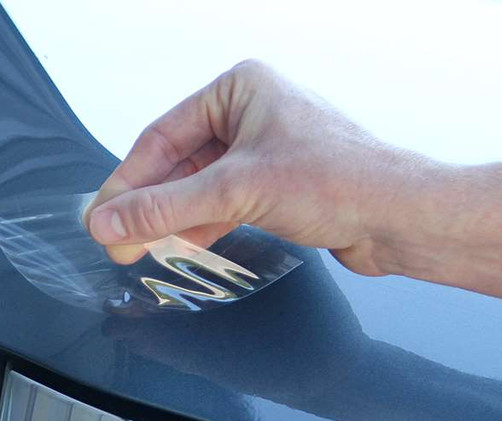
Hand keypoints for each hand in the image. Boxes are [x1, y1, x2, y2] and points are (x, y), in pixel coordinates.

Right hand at [83, 59, 425, 274]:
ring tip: (139, 249)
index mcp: (240, 89)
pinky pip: (223, 205)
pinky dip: (200, 226)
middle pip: (178, 164)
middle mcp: (252, 114)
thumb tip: (110, 220)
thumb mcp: (236, 191)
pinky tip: (179, 246)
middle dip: (147, 205)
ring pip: (199, 188)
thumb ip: (165, 209)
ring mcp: (266, 152)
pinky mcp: (278, 187)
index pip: (162, 137)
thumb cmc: (342, 180)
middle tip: (115, 239)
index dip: (127, 182)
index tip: (102, 216)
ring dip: (171, 220)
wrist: (399, 217)